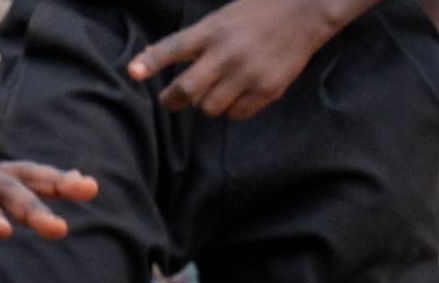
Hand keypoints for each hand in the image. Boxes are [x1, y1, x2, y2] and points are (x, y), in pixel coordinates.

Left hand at [128, 0, 358, 119]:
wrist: (305, 12)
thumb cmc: (256, 14)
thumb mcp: (220, 19)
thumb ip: (192, 41)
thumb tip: (150, 57)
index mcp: (211, 31)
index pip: (173, 47)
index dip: (151, 61)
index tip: (133, 72)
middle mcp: (226, 53)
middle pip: (186, 89)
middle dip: (172, 100)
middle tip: (171, 100)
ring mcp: (247, 73)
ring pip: (209, 108)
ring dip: (206, 104)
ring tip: (217, 90)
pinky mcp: (268, 88)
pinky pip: (236, 114)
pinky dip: (232, 110)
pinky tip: (239, 94)